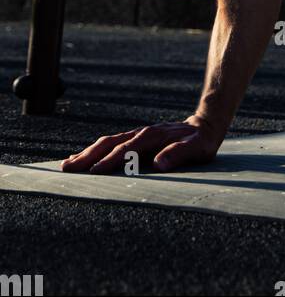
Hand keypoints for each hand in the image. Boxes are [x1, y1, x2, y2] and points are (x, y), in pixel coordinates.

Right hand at [60, 115, 223, 174]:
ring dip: (88, 152)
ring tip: (67, 164)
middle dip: (89, 155)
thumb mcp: (197, 148)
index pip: (128, 149)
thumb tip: (160, 165)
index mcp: (154, 136)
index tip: (95, 172)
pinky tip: (84, 158)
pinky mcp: (136, 138)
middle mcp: (142, 133)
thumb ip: (179, 154)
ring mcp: (138, 134)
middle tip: (68, 168)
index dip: (112, 160)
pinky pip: (112, 143)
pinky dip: (96, 150)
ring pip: (108, 142)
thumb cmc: (201, 141)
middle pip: (111, 143)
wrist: (205, 124)